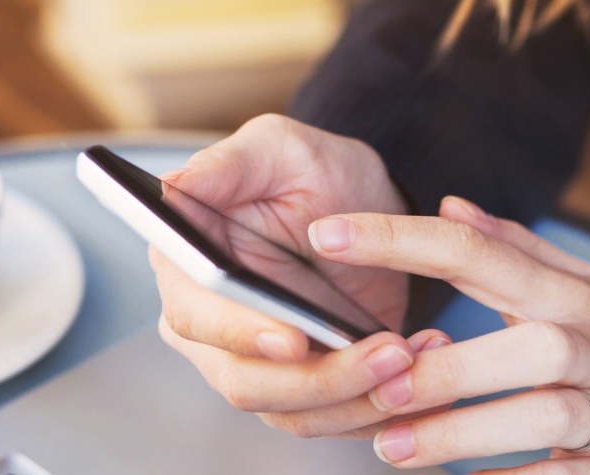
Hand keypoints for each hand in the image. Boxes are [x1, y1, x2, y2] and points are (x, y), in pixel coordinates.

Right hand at [152, 114, 448, 436]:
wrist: (368, 206)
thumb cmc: (315, 170)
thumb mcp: (276, 148)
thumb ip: (225, 165)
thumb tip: (169, 189)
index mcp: (186, 268)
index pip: (195, 317)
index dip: (239, 334)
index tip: (293, 338)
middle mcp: (210, 325)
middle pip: (245, 381)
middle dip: (320, 377)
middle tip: (388, 351)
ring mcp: (255, 364)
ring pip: (293, 411)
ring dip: (359, 396)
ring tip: (413, 356)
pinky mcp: (303, 387)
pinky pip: (333, 420)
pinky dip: (378, 407)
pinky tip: (420, 370)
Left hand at [298, 196, 589, 473]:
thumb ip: (519, 253)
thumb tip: (450, 207)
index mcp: (575, 295)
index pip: (480, 251)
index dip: (399, 238)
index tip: (326, 233)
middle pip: (521, 342)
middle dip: (443, 365)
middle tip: (374, 384)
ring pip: (542, 416)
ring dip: (463, 433)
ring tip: (394, 450)